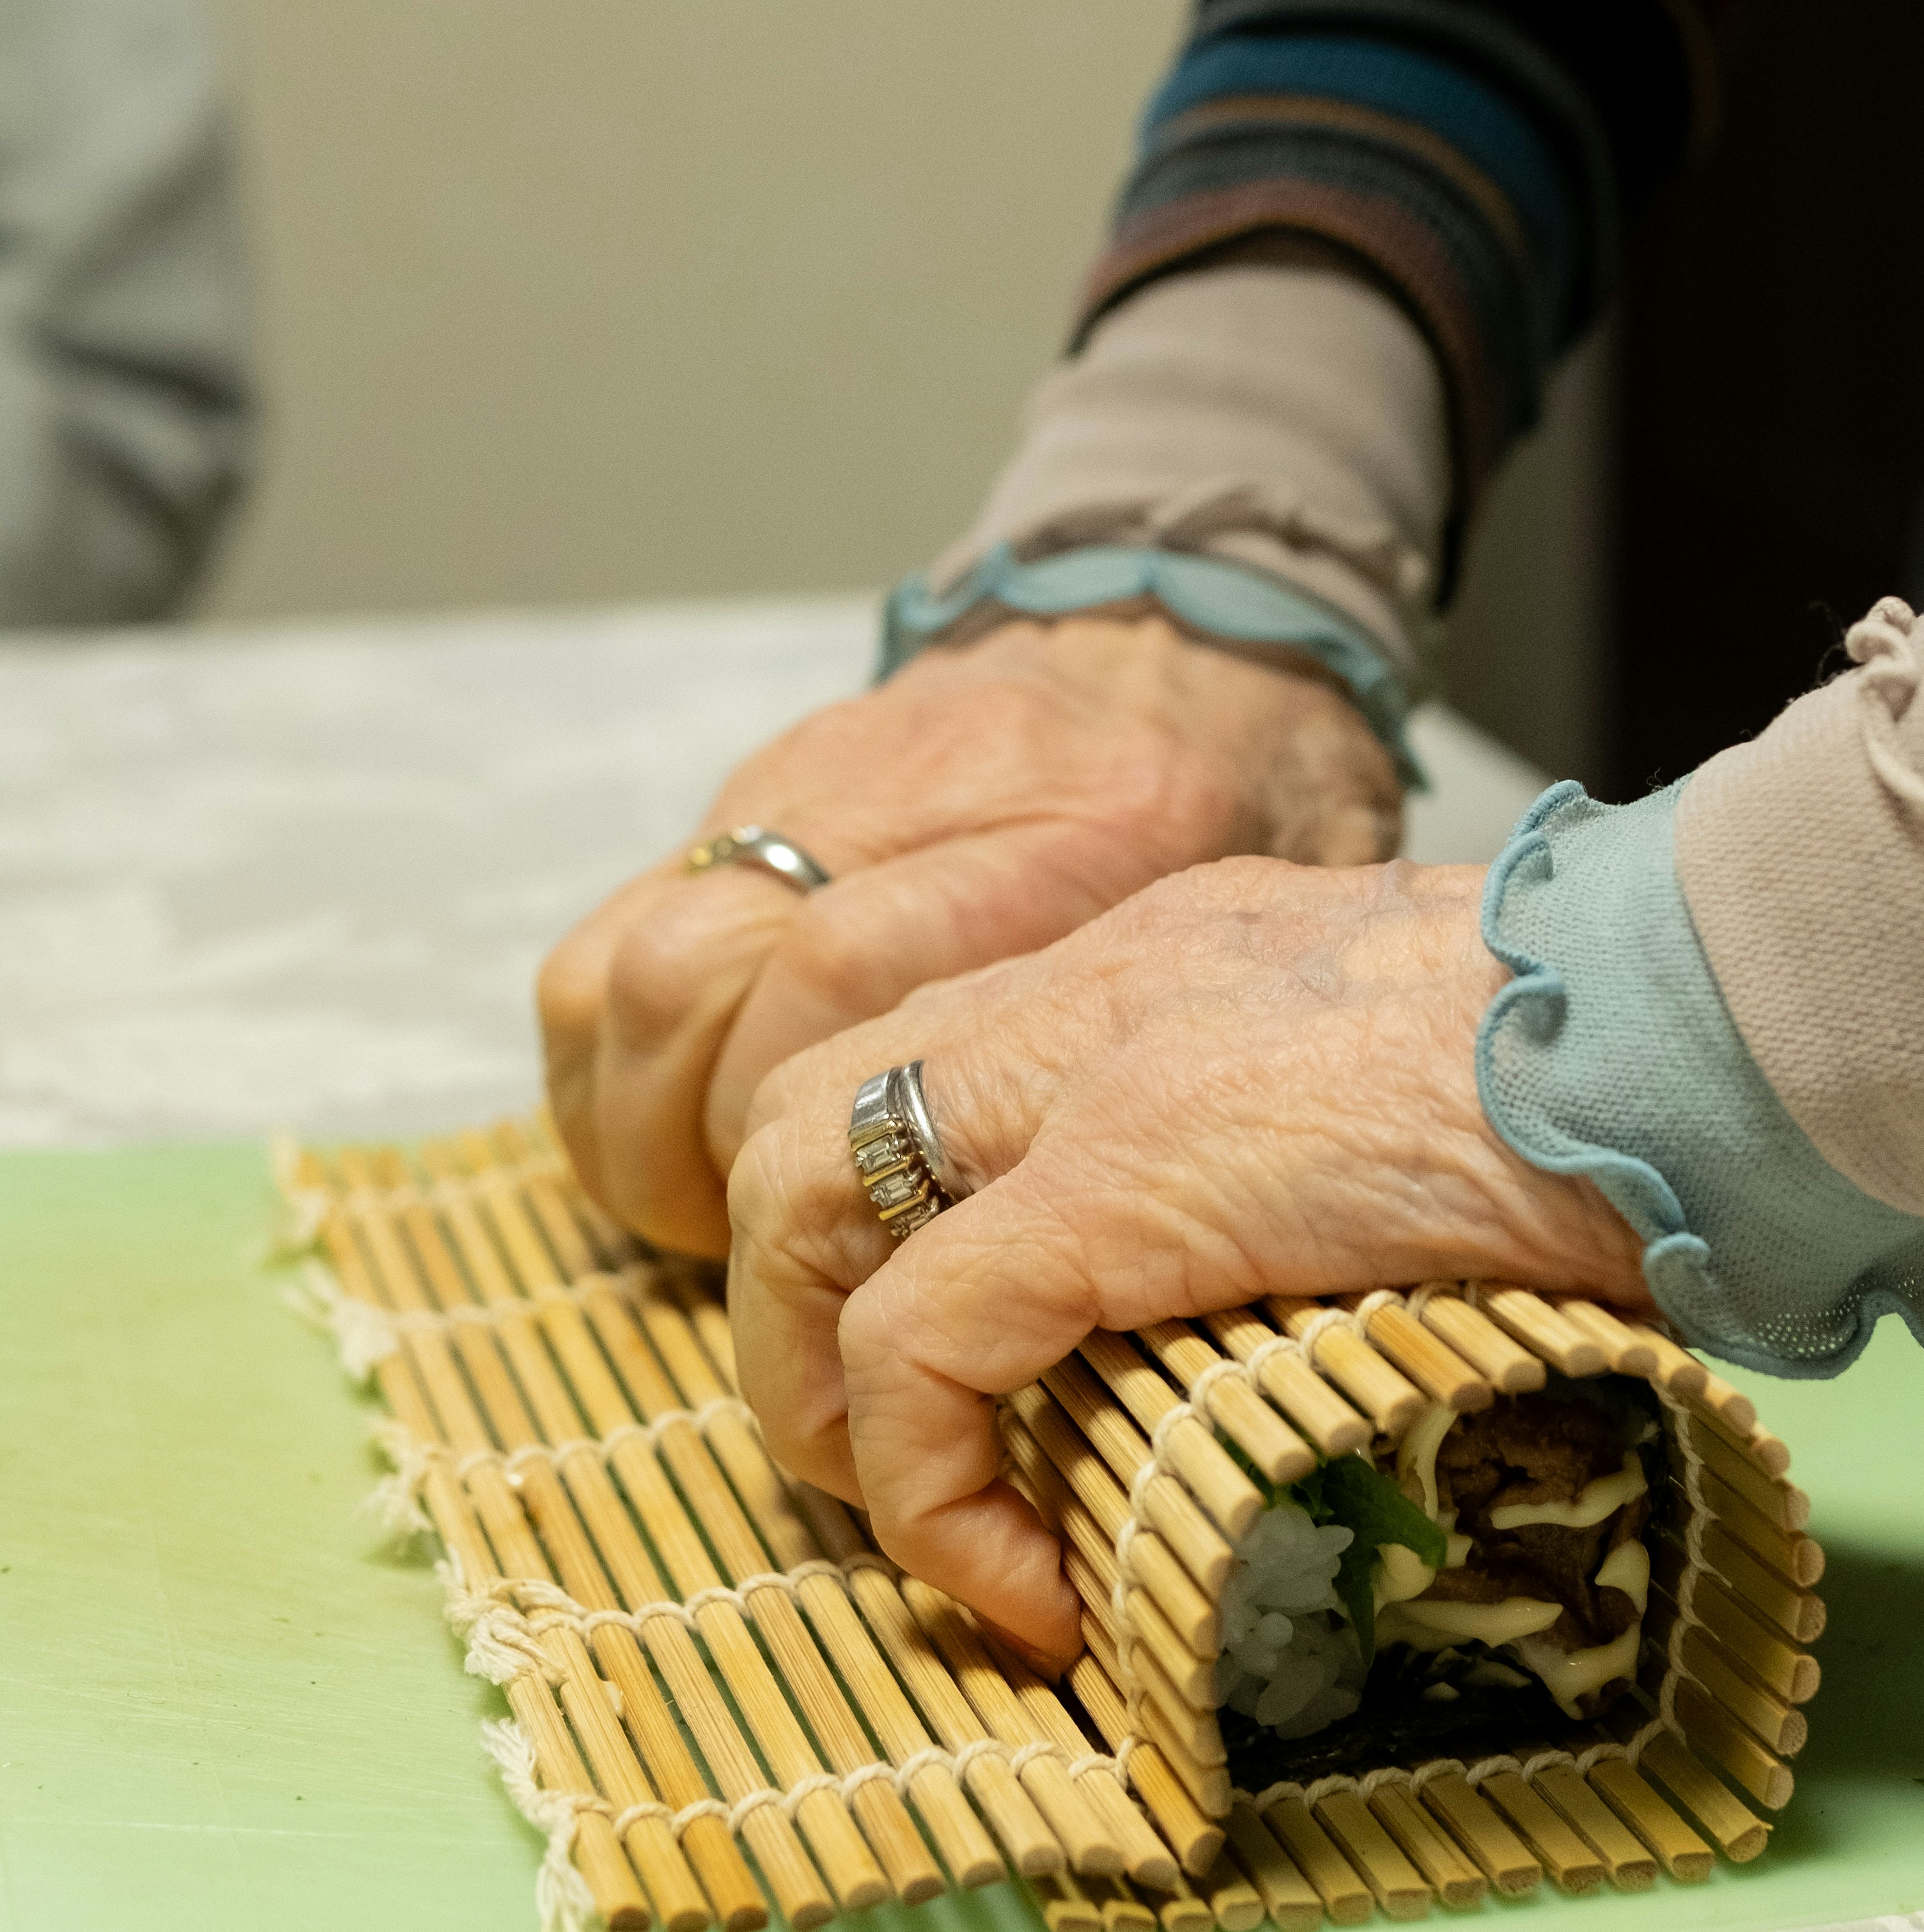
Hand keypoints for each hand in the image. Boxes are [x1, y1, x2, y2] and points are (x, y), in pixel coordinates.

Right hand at [539, 613, 1399, 1260]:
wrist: (1196, 620)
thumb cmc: (1265, 794)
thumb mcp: (1299, 907)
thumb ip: (1226, 1038)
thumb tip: (1194, 1240)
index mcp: (1086, 829)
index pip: (848, 971)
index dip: (815, 1150)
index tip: (868, 1311)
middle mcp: (923, 791)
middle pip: (708, 973)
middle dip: (698, 1167)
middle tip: (767, 1295)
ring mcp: (821, 779)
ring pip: (637, 961)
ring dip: (633, 1128)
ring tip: (705, 1237)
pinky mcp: (766, 789)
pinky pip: (625, 934)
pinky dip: (617, 1066)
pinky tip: (678, 1149)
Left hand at [725, 853, 1649, 1661]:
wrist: (1689, 1014)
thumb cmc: (1619, 1064)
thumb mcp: (1416, 1070)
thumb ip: (1319, 1144)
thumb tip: (1319, 1289)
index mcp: (1166, 950)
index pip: (922, 1048)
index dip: (873, 1216)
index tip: (948, 1374)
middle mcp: (1093, 979)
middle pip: (803, 1111)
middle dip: (788, 1306)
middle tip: (892, 1464)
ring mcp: (1092, 1068)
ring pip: (794, 1201)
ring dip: (823, 1395)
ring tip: (941, 1531)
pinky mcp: (1121, 1184)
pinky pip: (923, 1342)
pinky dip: (933, 1487)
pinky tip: (1032, 1592)